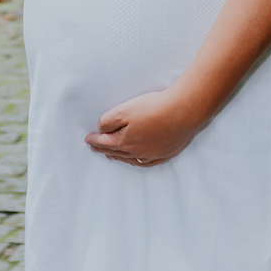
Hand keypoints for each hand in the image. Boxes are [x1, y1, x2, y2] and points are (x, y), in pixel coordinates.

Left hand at [85, 88, 200, 165]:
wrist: (183, 112)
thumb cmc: (154, 108)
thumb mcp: (125, 109)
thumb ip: (109, 121)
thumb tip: (101, 129)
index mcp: (124, 142)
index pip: (104, 142)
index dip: (94, 140)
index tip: (87, 139)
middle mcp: (136, 152)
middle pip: (115, 152)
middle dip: (103, 149)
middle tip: (94, 147)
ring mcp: (151, 155)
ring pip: (129, 159)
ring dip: (118, 157)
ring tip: (110, 155)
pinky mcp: (165, 153)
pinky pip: (146, 162)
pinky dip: (136, 161)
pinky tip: (135, 160)